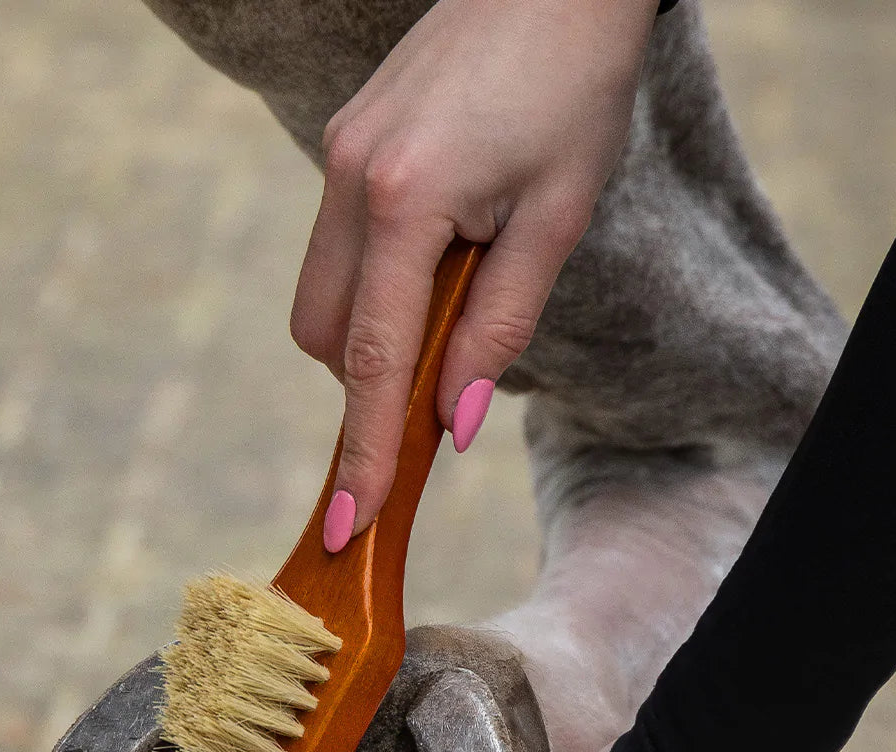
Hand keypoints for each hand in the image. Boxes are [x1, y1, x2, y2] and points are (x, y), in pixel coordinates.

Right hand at [291, 0, 661, 549]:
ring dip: (371, 331)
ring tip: (454, 295)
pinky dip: (375, 282)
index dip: (364, 450)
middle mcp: (349, 181)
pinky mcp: (344, 143)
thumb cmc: (574, 86)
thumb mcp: (555, 219)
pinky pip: (337, 248)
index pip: (373, 360)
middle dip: (367, 383)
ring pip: (321, 295)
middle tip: (442, 375)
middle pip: (324, 337)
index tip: (351, 520)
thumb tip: (452, 420)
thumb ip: (497, 327)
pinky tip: (436, 253)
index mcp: (405, 201)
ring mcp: (337, 157)